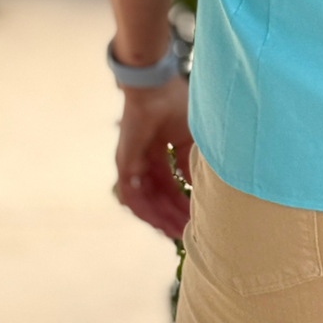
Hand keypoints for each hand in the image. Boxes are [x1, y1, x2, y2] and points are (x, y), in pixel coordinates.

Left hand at [114, 73, 191, 241]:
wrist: (155, 89)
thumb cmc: (175, 106)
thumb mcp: (190, 140)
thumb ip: (190, 164)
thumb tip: (197, 187)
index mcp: (159, 153)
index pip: (169, 186)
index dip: (181, 203)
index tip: (195, 219)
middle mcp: (145, 162)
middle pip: (158, 197)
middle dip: (172, 216)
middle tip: (187, 233)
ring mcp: (133, 164)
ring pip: (145, 201)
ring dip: (160, 218)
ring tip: (176, 233)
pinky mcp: (125, 165)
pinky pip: (132, 196)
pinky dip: (145, 211)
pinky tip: (158, 223)